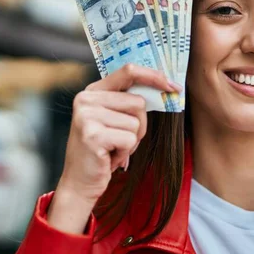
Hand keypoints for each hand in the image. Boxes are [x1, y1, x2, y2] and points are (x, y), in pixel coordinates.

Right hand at [47, 64, 179, 233]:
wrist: (79, 182)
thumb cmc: (104, 150)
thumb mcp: (114, 119)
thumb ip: (129, 101)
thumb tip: (167, 86)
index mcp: (93, 91)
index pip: (129, 71)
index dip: (154, 77)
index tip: (173, 86)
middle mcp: (86, 99)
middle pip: (138, 102)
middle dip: (139, 125)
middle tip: (121, 140)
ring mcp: (87, 116)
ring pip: (136, 122)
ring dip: (131, 141)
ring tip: (113, 149)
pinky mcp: (92, 135)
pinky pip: (130, 139)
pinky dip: (125, 152)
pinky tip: (109, 158)